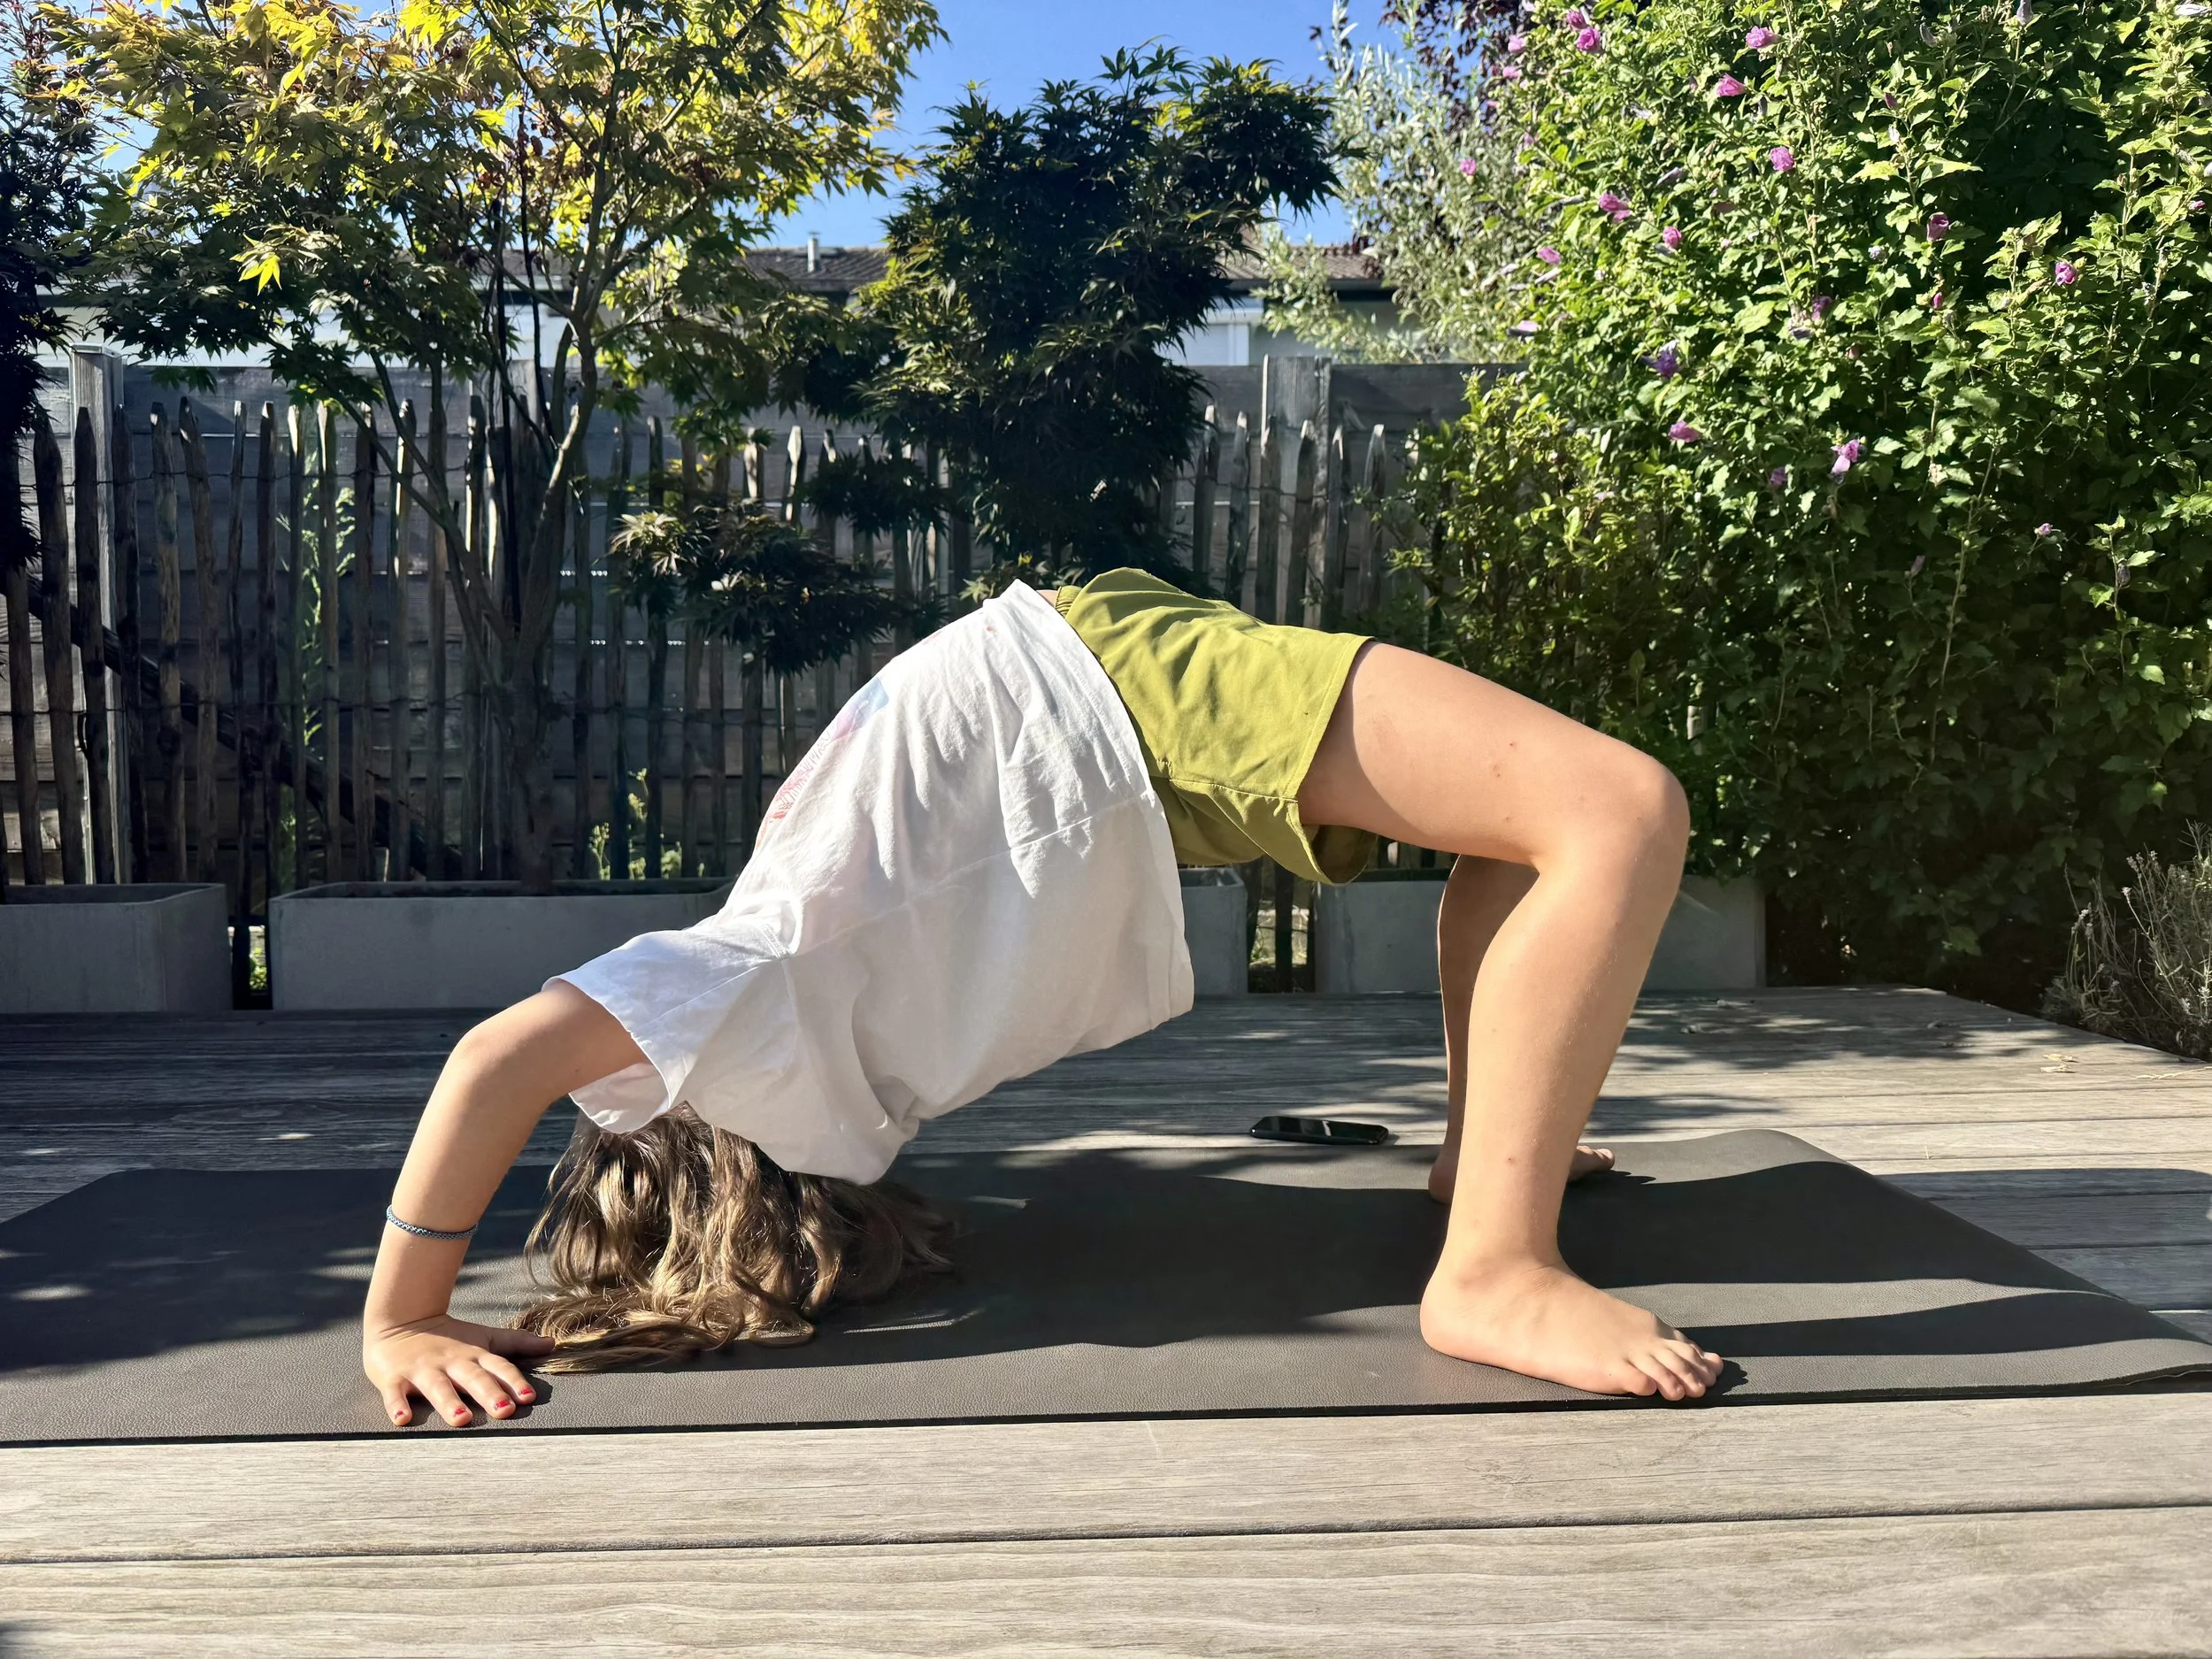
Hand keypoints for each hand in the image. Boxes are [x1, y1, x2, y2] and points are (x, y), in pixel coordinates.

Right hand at [363, 1315, 555, 1426]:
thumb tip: (551, 1344)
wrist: (400, 1321)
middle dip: (488, 1394)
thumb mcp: (483, 1339)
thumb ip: (516, 1343)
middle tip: (504, 1411)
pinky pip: (395, 1392)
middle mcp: (451, 1362)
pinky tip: (402, 1419)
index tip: (528, 1397)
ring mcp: (422, 1369)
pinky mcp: (394, 1377)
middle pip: (472, 1378)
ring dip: (449, 1402)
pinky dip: (397, 1405)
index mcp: (474, 1355)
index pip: (498, 1367)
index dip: (513, 1381)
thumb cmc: (449, 1338)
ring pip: (437, 1387)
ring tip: (462, 1419)